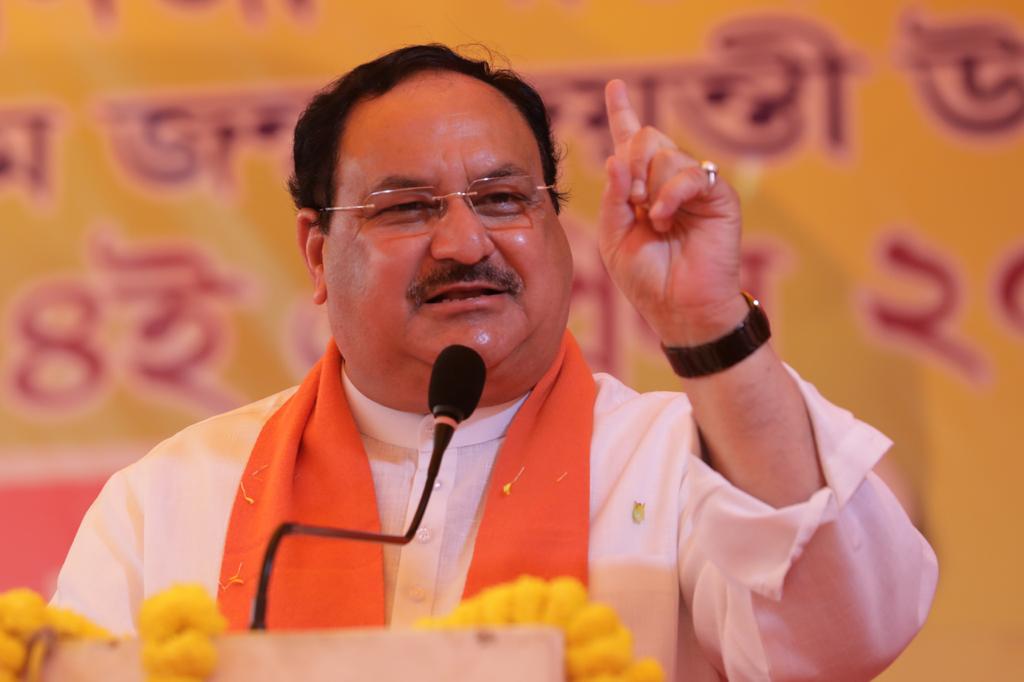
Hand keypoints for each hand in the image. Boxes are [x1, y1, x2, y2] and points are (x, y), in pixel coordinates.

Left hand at [598, 79, 745, 344]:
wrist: (679, 308)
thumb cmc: (647, 278)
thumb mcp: (614, 239)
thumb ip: (613, 198)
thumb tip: (615, 157)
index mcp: (640, 189)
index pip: (630, 142)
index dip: (622, 113)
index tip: (615, 86)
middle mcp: (668, 182)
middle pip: (646, 138)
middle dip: (630, 166)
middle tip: (633, 203)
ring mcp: (694, 187)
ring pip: (665, 154)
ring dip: (649, 187)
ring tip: (654, 222)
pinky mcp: (718, 197)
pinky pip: (690, 173)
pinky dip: (670, 194)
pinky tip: (664, 218)